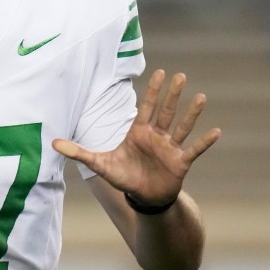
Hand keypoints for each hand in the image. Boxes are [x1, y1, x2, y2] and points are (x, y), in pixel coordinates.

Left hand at [52, 69, 220, 206]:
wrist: (142, 197)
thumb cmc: (123, 177)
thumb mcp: (99, 164)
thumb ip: (78, 152)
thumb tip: (53, 143)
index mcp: (139, 132)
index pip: (146, 106)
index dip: (153, 90)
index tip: (160, 72)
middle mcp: (156, 136)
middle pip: (165, 111)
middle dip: (172, 94)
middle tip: (180, 75)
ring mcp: (170, 148)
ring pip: (182, 126)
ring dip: (191, 113)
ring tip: (201, 96)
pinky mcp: (180, 163)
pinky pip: (194, 149)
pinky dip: (204, 141)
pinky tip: (216, 131)